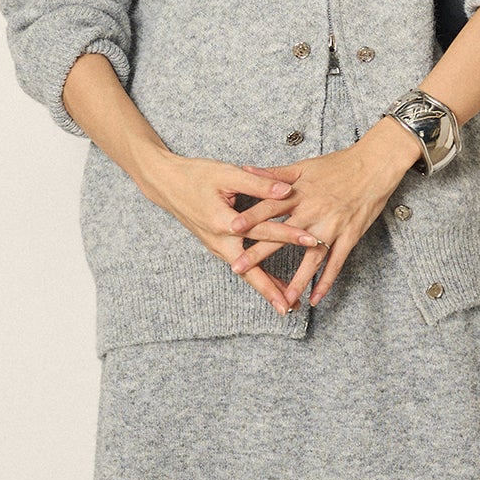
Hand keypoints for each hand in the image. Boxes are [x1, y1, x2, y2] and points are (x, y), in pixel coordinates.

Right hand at [132, 146, 325, 316]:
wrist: (167, 183)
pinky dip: (257, 278)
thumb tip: (287, 189)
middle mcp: (219, 241)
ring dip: (266, 289)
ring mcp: (217, 247)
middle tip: (292, 305)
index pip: (263, 231)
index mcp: (223, 222)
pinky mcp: (218, 247)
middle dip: (272, 288)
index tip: (313, 241)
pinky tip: (273, 287)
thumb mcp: (228, 174)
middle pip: (251, 271)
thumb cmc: (197, 175)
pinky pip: (242, 267)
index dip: (289, 234)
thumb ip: (259, 183)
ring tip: (287, 305)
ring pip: (246, 274)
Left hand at [227, 117, 421, 305]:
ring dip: (296, 280)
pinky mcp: (349, 236)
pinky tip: (315, 299)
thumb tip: (245, 169)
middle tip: (239, 268)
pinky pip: (336, 263)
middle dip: (259, 253)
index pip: (269, 206)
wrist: (374, 166)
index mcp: (299, 193)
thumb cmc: (338, 164)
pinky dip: (326, 282)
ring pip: (310, 257)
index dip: (250, 217)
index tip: (230, 228)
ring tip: (282, 299)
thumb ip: (274, 173)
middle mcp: (313, 212)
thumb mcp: (303, 165)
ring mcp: (332, 227)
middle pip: (282, 235)